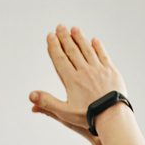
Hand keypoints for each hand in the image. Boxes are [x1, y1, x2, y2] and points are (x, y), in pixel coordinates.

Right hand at [29, 24, 126, 142]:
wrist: (113, 118)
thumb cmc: (88, 117)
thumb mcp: (64, 113)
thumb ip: (47, 103)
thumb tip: (31, 96)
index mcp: (72, 80)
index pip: (60, 59)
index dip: (54, 47)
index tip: (50, 36)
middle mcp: (84, 71)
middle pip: (72, 51)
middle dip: (65, 37)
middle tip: (60, 27)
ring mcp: (99, 70)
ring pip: (87, 50)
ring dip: (80, 38)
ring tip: (74, 29)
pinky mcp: (111, 71)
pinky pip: (103, 55)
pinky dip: (98, 47)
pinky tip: (94, 40)